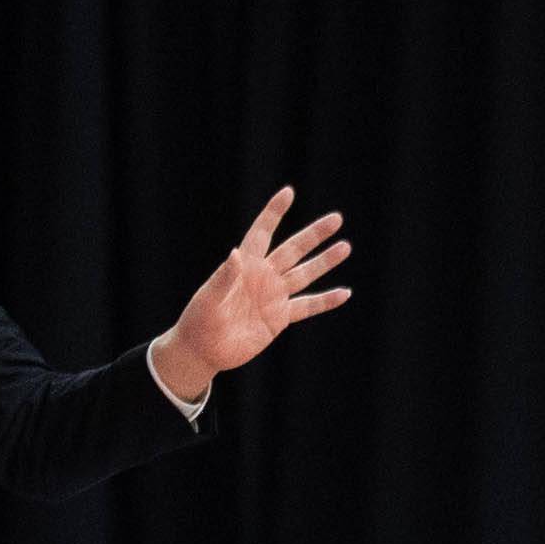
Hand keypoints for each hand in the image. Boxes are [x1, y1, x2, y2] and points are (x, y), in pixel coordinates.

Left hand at [150, 188, 350, 399]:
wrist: (203, 350)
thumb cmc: (199, 320)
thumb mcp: (209, 299)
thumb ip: (224, 278)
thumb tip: (235, 253)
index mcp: (244, 265)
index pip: (262, 233)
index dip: (274, 213)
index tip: (288, 193)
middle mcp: (263, 276)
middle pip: (293, 249)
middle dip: (314, 235)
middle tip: (336, 219)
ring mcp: (273, 296)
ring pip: (305, 274)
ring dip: (325, 262)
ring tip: (345, 246)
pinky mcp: (280, 318)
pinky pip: (307, 306)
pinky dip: (326, 301)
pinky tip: (344, 293)